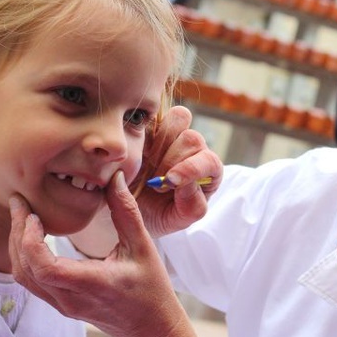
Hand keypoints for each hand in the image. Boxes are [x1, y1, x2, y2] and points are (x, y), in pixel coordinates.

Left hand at [8, 171, 185, 336]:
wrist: (150, 328)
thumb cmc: (151, 288)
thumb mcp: (144, 246)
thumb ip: (126, 211)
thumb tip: (115, 177)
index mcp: (91, 284)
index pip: (44, 267)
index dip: (29, 240)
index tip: (34, 214)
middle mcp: (70, 299)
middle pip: (25, 269)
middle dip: (16, 233)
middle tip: (19, 202)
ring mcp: (62, 305)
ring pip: (23, 276)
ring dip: (16, 245)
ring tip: (22, 216)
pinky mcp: (60, 305)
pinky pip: (31, 281)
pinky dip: (24, 256)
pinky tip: (31, 236)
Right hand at [135, 105, 222, 237]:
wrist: (127, 208)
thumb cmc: (158, 216)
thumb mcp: (176, 220)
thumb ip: (191, 207)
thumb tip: (187, 184)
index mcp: (208, 172)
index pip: (210, 161)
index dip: (191, 169)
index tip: (170, 181)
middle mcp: (194, 151)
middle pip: (193, 138)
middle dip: (171, 160)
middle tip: (154, 182)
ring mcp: (172, 135)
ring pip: (178, 119)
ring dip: (159, 141)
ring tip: (144, 164)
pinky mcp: (151, 126)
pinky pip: (152, 116)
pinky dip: (143, 129)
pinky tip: (133, 150)